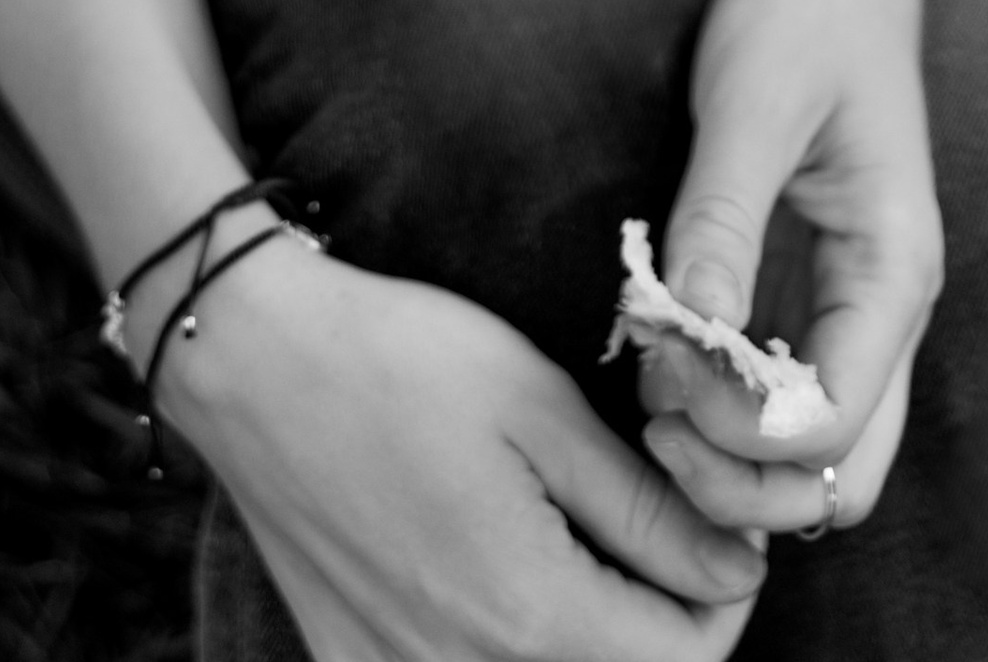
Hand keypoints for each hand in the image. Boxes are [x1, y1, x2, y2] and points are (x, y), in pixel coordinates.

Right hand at [163, 230, 765, 661]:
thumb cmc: (400, 358)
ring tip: (585, 541)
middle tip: (658, 522)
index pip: (687, 659)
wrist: (252, 357)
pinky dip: (505, 645)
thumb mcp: (540, 406)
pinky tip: (499, 568)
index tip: (715, 519)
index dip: (726, 591)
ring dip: (591, 633)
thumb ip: (644, 508)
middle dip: (665, 615)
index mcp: (528, 611)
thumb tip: (734, 572)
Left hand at [637, 0, 941, 544]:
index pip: (837, 423)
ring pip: (817, 461)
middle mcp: (886, 314)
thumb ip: (720, 216)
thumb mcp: (751, 100)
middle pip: (840, 479)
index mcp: (893, 271)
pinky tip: (668, 364)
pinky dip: (728, 420)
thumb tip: (689, 329)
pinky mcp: (811, 301)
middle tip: (655, 417)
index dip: (746, 433)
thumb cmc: (800, 12)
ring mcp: (851, 315)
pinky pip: (783, 406)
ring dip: (735, 464)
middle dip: (745, 485)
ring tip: (654, 390)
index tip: (667, 372)